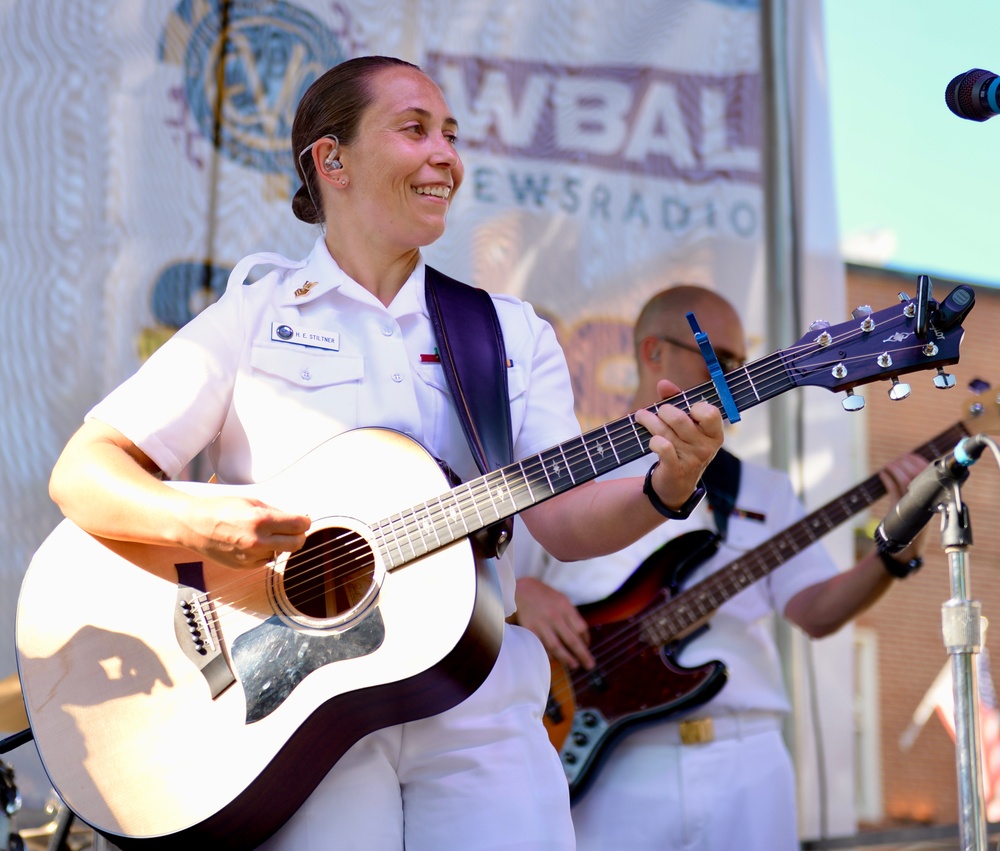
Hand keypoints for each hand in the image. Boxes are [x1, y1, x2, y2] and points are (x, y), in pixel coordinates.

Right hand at [180, 495, 310, 569]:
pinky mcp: (245, 566)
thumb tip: (297, 518)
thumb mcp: (251, 502)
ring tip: (263, 532)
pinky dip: (265, 552)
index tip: (303, 519)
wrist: (193, 525)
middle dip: (299, 535)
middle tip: (294, 528)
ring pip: (281, 552)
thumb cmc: (220, 509)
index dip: (304, 521)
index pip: (299, 525)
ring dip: (279, 543)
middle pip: (297, 544)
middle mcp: (258, 541)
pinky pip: (266, 560)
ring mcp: (251, 556)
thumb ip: (276, 512)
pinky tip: (251, 542)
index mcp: (261, 520)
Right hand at [515, 577, 593, 669]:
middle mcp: (554, 616)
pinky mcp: (529, 629)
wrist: (522, 590)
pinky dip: (548, 654)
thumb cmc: (545, 596)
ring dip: (566, 658)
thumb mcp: (562, 600)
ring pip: (556, 646)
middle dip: (582, 654)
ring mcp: (541, 624)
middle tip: (589, 665)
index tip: (587, 647)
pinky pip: (541, 646)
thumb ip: (572, 616)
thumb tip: (583, 637)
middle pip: (571, 639)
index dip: (586, 640)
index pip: (580, 628)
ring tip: (574, 665)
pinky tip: (555, 660)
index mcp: (565, 607)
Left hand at [634, 378, 723, 509]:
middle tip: (656, 410)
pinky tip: (651, 440)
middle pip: (680, 419)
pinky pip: (662, 448)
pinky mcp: (676, 469)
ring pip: (665, 432)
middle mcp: (706, 447)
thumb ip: (675, 400)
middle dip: (663, 410)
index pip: (710, 413)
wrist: (676, 485)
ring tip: (641, 416)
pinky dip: (654, 441)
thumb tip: (663, 384)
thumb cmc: (681, 446)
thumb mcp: (684, 425)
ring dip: (649, 421)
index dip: (695, 406)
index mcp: (714, 433)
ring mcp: (692, 459)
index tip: (685, 407)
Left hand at [878, 452, 931, 560]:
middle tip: (900, 458)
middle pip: (917, 476)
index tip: (911, 456)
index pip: (929, 477)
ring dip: (897, 469)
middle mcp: (923, 505)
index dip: (920, 464)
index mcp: (931, 503)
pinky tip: (882, 474)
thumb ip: (914, 499)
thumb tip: (907, 477)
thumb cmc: (908, 533)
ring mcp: (911, 508)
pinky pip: (894, 492)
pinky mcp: (899, 513)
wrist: (903, 554)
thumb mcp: (914, 514)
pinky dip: (887, 480)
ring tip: (890, 465)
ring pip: (906, 481)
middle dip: (907, 463)